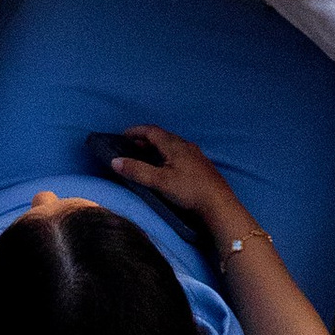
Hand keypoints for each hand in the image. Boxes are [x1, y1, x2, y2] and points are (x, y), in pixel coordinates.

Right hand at [105, 124, 234, 230]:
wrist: (219, 204)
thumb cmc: (188, 190)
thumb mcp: (160, 181)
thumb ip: (137, 171)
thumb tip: (115, 161)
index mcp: (174, 144)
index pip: (151, 130)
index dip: (135, 131)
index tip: (122, 135)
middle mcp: (185, 144)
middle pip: (161, 136)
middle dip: (144, 140)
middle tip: (130, 147)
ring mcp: (195, 154)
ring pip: (171, 145)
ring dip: (156, 148)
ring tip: (146, 158)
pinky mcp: (200, 165)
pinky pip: (179, 153)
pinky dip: (166, 155)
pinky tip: (166, 168)